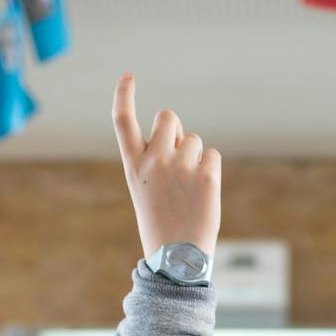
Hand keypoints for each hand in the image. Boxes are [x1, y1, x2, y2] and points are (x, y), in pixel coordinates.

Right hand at [111, 73, 219, 260]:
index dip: (123, 95)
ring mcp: (180, 166)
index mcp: (134, 166)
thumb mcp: (147, 190)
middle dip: (176, 129)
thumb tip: (182, 138)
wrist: (177, 260)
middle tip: (178, 159)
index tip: (128, 76)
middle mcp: (154, 160)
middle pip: (168, 117)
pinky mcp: (206, 175)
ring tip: (189, 190)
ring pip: (193, 140)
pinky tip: (202, 194)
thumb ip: (158, 160)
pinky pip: (212, 156)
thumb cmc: (162, 226)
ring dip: (195, 157)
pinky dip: (210, 171)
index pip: (123, 122)